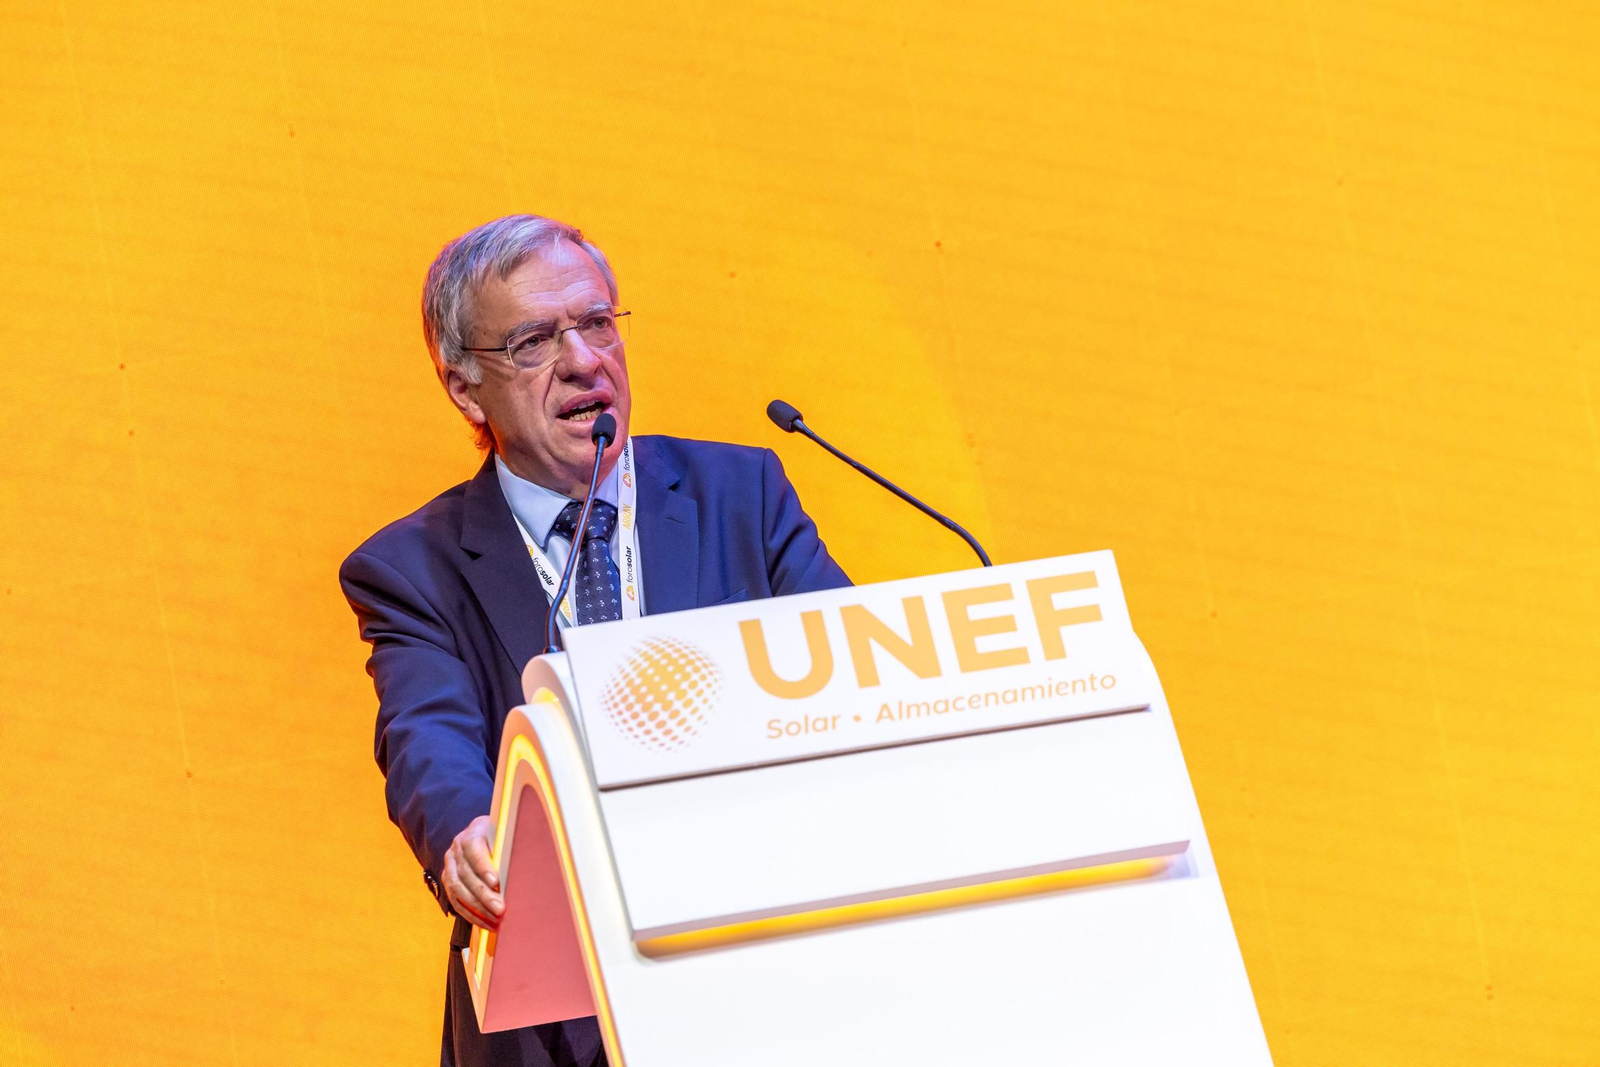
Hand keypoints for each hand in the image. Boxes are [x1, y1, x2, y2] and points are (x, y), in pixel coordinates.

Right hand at [442, 815, 503, 929]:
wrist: (481, 836)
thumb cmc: (499, 837)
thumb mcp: (505, 835)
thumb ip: (509, 847)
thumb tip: (529, 857)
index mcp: (471, 834)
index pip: (474, 850)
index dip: (483, 867)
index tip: (496, 883)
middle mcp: (456, 851)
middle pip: (466, 874)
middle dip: (484, 895)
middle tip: (500, 909)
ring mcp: (450, 867)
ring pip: (458, 891)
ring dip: (477, 908)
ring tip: (495, 920)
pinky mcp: (449, 882)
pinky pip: (456, 902)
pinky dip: (471, 915)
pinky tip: (487, 924)